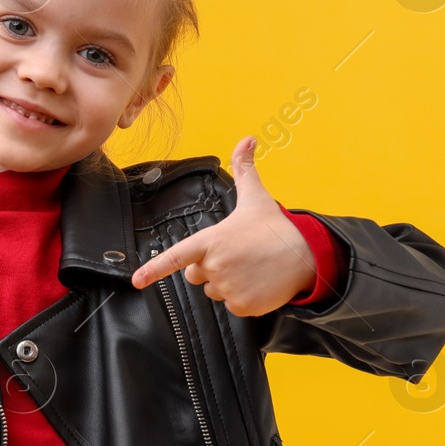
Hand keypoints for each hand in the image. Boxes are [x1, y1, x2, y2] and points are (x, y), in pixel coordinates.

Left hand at [129, 136, 317, 316]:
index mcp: (212, 240)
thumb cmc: (276, 228)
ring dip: (228, 283)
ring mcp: (229, 287)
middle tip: (237, 256)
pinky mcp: (243, 305)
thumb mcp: (256, 197)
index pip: (176, 257)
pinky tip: (258, 283)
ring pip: (214, 291)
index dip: (154, 270)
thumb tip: (248, 139)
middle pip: (195, 274)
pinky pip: (232, 306)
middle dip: (210, 268)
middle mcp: (216, 265)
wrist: (308, 256)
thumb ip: (245, 169)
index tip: (136, 281)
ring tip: (251, 268)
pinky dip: (244, 298)